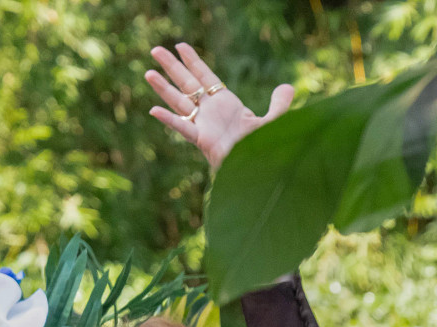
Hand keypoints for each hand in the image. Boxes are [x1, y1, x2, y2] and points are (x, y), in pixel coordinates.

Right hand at [146, 43, 293, 172]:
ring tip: (148, 72)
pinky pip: (183, 128)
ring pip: (179, 102)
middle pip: (187, 84)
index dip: (193, 61)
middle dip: (172, 67)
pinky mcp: (202, 141)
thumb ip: (279, 105)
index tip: (180, 46)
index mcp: (226, 104)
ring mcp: (204, 126)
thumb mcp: (273, 123)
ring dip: (164, 88)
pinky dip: (169, 120)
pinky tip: (154, 110)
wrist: (260, 171)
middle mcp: (211, 112)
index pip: (205, 77)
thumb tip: (288, 87)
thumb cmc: (263, 149)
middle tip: (155, 49)